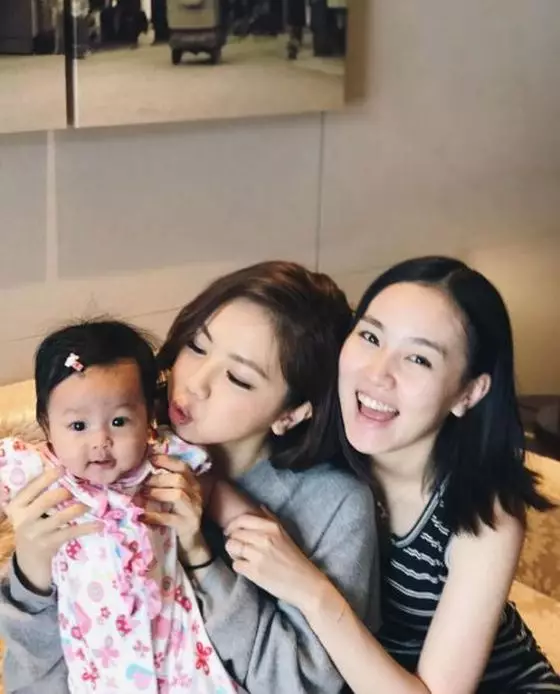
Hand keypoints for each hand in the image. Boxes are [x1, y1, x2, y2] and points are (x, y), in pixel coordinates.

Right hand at [6, 467, 101, 592]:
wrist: (27, 560)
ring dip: (77, 509)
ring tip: (90, 504)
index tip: (62, 468)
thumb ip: (39, 496)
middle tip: (77, 489)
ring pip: (60, 517)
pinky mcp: (48, 544)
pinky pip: (70, 532)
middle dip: (63, 493)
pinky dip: (87, 528)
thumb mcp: (29, 511)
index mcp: (16, 506)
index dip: (46, 478)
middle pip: (45, 501)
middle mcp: (23, 519)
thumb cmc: (33, 526)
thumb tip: (65, 472)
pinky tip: (100, 524)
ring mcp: (35, 533)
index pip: (30, 488)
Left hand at [141, 455, 204, 555]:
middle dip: (159, 479)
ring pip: (178, 494)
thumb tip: (143, 472)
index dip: (167, 460)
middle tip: (143, 482)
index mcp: (193, 484)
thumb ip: (166, 485)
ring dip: (157, 493)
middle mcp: (196, 494)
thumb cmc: (178, 516)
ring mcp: (194, 510)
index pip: (183, 467)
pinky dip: (154, 516)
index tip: (151, 458)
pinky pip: (170, 518)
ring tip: (143, 495)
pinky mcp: (188, 525)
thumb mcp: (175, 498)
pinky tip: (142, 517)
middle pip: (179, 479)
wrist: (191, 543)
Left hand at [225, 509, 328, 611]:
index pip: (242, 519)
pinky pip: (235, 564)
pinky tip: (248, 568)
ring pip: (231, 547)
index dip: (232, 525)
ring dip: (234, 553)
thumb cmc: (295, 559)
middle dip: (233, 540)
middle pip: (234, 534)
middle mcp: (264, 538)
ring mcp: (258, 555)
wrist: (305, 583)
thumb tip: (260, 506)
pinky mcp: (254, 572)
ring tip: (242, 557)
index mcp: (272, 527)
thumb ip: (271, 519)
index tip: (231, 531)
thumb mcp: (285, 534)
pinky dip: (239, 567)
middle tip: (239, 548)